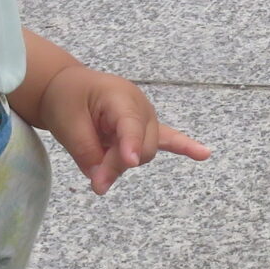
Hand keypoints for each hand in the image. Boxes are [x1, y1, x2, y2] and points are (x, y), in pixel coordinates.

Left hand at [35, 67, 211, 194]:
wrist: (66, 85)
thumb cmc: (66, 100)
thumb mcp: (67, 126)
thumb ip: (88, 154)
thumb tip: (104, 183)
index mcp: (119, 96)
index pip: (129, 126)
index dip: (129, 145)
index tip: (129, 162)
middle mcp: (140, 106)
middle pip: (143, 146)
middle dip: (120, 165)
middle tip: (95, 182)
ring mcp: (146, 116)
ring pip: (147, 152)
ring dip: (126, 163)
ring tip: (99, 167)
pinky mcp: (146, 127)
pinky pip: (170, 138)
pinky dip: (185, 146)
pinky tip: (204, 154)